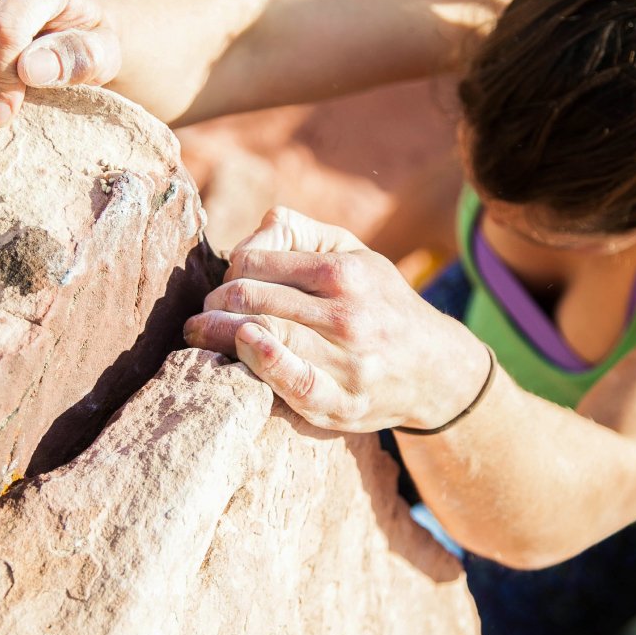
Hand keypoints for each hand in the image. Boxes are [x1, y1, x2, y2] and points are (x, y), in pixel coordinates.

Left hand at [184, 207, 490, 432]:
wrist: (436, 369)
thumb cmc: (381, 303)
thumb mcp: (356, 254)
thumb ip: (301, 232)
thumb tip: (254, 231)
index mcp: (345, 273)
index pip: (254, 261)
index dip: (228, 271)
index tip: (226, 284)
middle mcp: (346, 315)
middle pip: (248, 298)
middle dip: (213, 303)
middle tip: (203, 312)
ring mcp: (346, 362)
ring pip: (260, 337)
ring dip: (215, 334)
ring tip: (199, 333)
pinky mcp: (343, 403)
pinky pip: (292, 383)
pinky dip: (259, 363)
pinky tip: (241, 349)